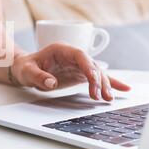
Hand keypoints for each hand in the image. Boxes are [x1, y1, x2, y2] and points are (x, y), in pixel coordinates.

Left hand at [11, 43, 130, 100]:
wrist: (25, 68)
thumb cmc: (25, 67)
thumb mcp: (27, 71)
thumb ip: (38, 76)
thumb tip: (52, 82)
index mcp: (62, 50)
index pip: (80, 56)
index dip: (89, 67)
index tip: (93, 81)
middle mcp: (73, 56)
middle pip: (92, 65)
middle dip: (99, 81)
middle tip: (101, 97)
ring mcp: (78, 65)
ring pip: (97, 73)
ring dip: (105, 85)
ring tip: (110, 98)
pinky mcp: (80, 74)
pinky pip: (96, 78)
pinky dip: (109, 83)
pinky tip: (124, 88)